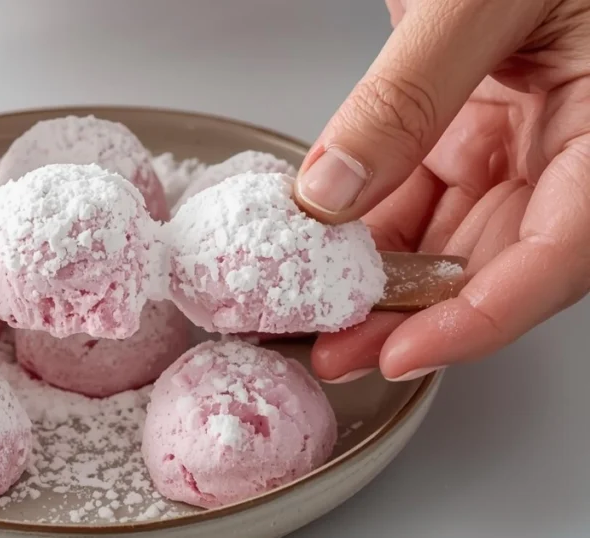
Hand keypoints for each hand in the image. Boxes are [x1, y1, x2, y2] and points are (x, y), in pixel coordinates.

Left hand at [295, 0, 589, 381]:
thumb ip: (408, 95)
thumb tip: (331, 191)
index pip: (562, 252)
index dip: (482, 317)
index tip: (403, 350)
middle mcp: (579, 140)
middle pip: (502, 258)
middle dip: (414, 313)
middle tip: (335, 347)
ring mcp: (529, 130)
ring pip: (458, 230)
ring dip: (385, 275)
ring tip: (316, 310)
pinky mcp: (479, 115)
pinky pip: (428, 186)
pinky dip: (375, 218)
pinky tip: (329, 242)